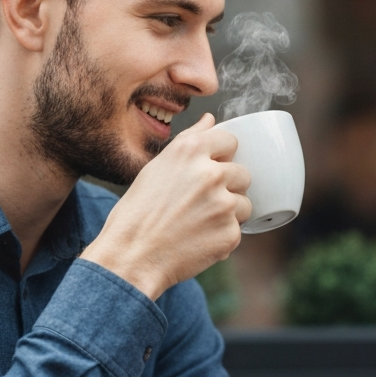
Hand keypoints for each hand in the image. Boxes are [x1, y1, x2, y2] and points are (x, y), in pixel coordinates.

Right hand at [81, 114, 251, 298]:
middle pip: (242, 173)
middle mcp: (211, 174)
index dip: (222, 156)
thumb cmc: (138, 213)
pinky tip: (198, 240)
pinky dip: (222, 236)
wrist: (131, 257)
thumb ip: (189, 140)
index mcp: (191, 151)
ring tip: (199, 222)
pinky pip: (237, 230)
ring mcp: (224, 204)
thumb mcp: (156, 167)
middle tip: (200, 203)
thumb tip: (211, 119)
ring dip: (229, 212)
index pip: (230, 140)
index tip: (211, 168)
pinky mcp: (230, 233)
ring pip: (244, 203)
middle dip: (228, 187)